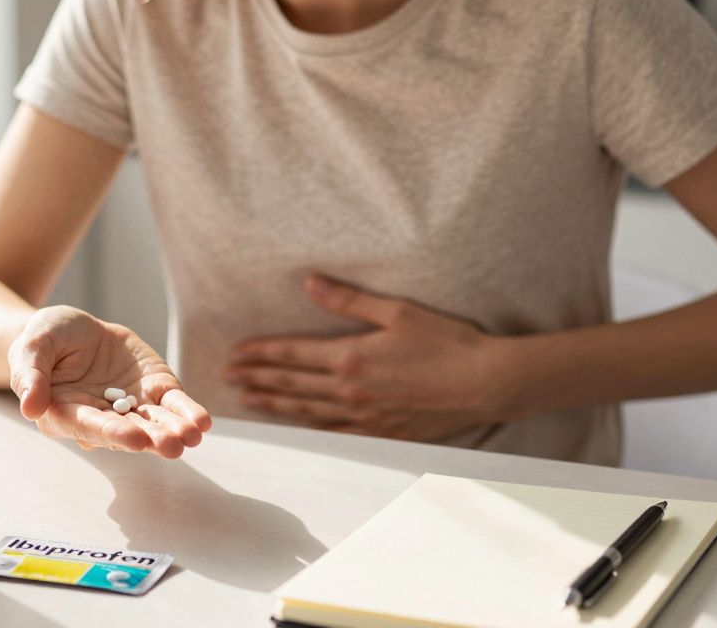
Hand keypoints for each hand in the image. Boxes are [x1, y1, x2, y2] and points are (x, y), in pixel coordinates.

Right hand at [9, 305, 212, 457]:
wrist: (75, 330)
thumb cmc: (47, 339)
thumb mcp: (32, 345)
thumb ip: (30, 374)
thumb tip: (30, 407)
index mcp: (65, 412)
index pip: (88, 425)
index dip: (111, 433)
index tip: (133, 439)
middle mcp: (100, 418)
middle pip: (126, 431)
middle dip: (150, 439)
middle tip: (172, 445)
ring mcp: (131, 407)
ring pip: (153, 423)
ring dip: (173, 431)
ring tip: (192, 436)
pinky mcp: (154, 392)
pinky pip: (173, 406)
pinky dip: (188, 414)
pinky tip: (202, 423)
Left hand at [224, 275, 516, 441]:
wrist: (488, 383)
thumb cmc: (448, 342)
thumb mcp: (397, 311)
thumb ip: (348, 299)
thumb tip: (310, 283)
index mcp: (351, 357)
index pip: (292, 354)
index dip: (261, 353)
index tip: (235, 352)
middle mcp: (351, 390)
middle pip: (292, 383)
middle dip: (258, 377)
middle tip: (229, 376)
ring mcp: (365, 415)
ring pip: (307, 410)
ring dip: (275, 403)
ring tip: (249, 399)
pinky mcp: (382, 432)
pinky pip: (335, 431)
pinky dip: (309, 428)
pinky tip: (296, 426)